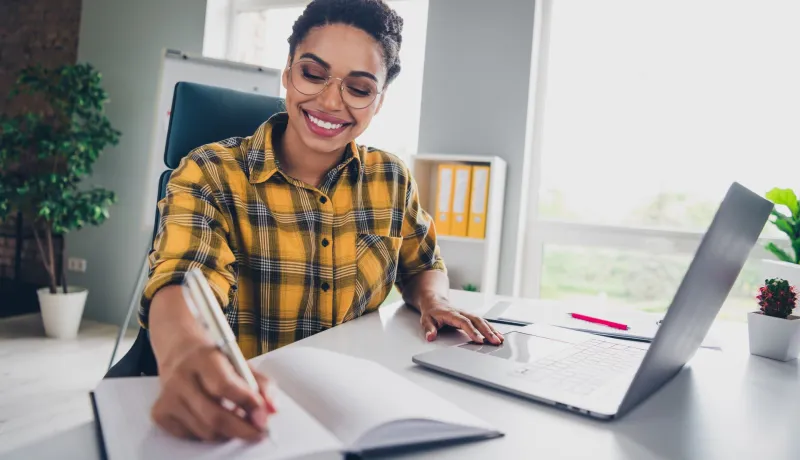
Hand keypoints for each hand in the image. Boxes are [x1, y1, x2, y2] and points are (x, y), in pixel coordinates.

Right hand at [151, 342, 275, 441]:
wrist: (179, 351)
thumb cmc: (213, 359)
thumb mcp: (240, 362)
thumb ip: (261, 384)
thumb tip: (272, 409)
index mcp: (203, 358)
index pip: (225, 386)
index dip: (248, 404)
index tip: (264, 417)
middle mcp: (181, 377)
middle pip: (214, 415)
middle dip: (242, 429)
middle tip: (258, 432)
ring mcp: (168, 397)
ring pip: (205, 430)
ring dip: (227, 432)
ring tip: (237, 420)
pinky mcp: (160, 412)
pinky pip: (191, 436)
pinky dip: (208, 433)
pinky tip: (214, 420)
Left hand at [419, 298, 503, 344]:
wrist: (435, 301)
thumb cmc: (432, 312)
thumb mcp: (426, 320)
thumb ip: (429, 329)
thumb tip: (430, 337)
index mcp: (451, 314)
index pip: (464, 322)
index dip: (472, 331)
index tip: (480, 340)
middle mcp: (462, 312)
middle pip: (477, 321)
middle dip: (487, 331)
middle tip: (495, 341)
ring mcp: (467, 314)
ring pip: (482, 320)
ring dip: (492, 330)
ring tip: (500, 339)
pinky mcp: (471, 316)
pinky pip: (482, 322)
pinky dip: (491, 328)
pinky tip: (498, 335)